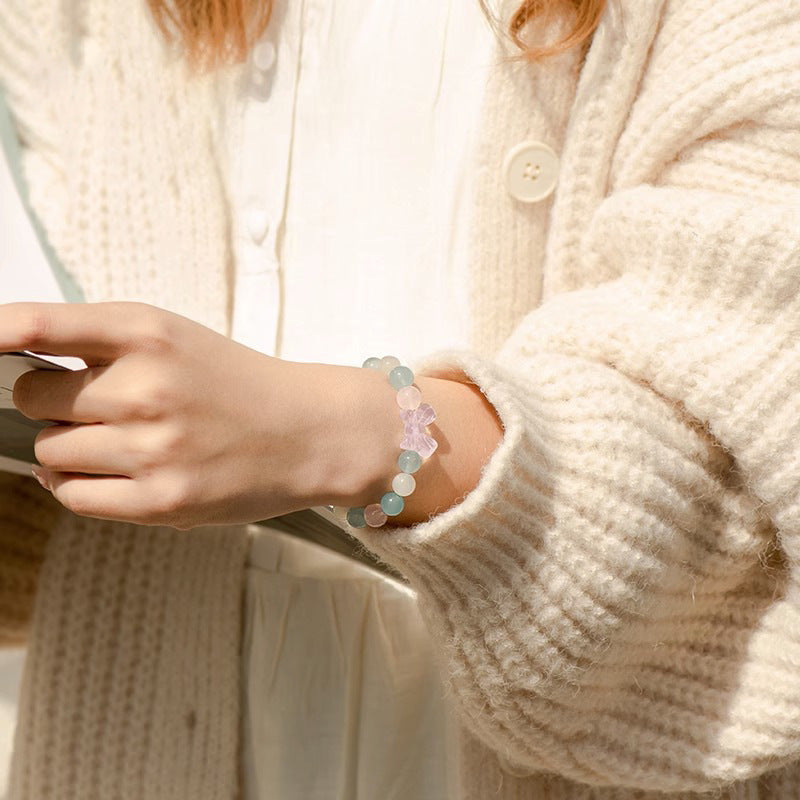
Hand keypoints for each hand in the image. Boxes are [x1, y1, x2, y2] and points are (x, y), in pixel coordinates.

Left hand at [7, 301, 389, 528]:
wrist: (306, 432)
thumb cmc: (238, 384)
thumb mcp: (175, 338)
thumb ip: (102, 344)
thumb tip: (18, 367)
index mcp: (149, 334)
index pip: (40, 326)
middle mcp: (146, 388)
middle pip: (31, 397)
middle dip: (51, 400)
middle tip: (95, 404)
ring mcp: (153, 449)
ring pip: (50, 451)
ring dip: (71, 445)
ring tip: (123, 440)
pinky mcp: (161, 501)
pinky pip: (73, 495)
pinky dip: (77, 483)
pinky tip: (112, 470)